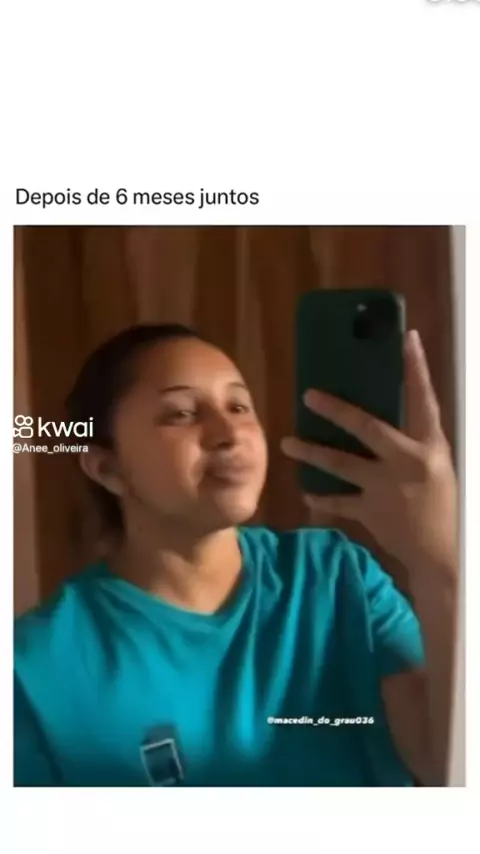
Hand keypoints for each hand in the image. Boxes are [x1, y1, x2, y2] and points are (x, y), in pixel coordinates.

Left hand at [281, 331, 457, 577]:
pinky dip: (321, 497)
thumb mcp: (437, 465)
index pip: (425, 399)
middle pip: (367, 428)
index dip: (416, 368)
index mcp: (431, 446)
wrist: (442, 553)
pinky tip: (306, 491)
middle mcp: (408, 461)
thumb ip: (413, 442)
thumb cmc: (442, 504)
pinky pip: (338, 501)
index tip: (407, 338)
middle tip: (309, 395)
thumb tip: (377, 420)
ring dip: (312, 453)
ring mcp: (387, 488)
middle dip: (336, 411)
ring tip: (288, 444)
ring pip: (341, 464)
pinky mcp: (371, 512)